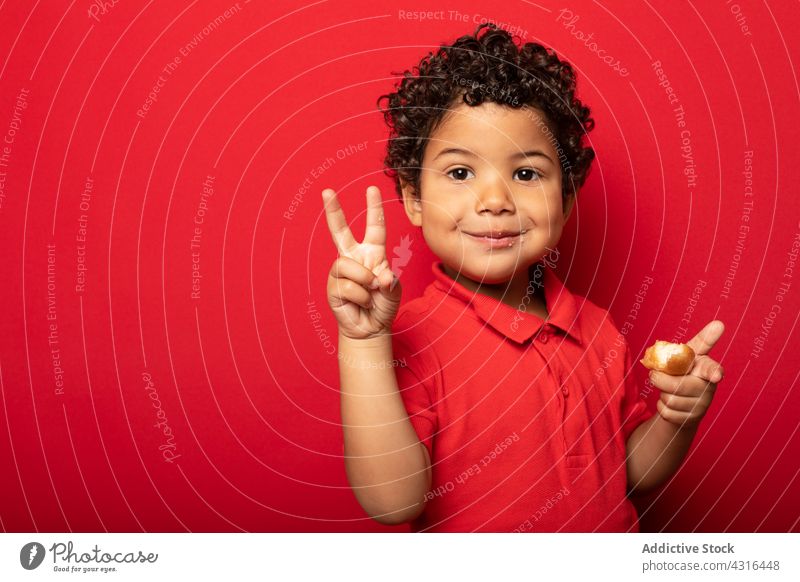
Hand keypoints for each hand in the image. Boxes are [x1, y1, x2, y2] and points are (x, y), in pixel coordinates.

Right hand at [323, 185, 401, 339]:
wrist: (371, 328)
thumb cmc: (383, 305)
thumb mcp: (394, 291)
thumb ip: (391, 281)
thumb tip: (380, 276)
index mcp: (372, 253)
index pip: (374, 227)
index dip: (374, 209)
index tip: (372, 189)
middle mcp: (354, 258)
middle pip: (340, 231)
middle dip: (333, 211)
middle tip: (327, 191)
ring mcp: (342, 272)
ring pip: (347, 265)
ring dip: (364, 281)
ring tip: (370, 292)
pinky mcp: (333, 287)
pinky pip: (346, 286)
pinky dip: (360, 296)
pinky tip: (361, 303)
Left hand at [650, 320, 725, 428]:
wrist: (682, 398)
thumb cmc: (683, 370)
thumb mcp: (686, 355)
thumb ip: (692, 343)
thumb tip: (718, 323)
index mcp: (706, 369)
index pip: (712, 369)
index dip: (714, 372)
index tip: (716, 375)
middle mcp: (708, 388)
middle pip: (678, 386)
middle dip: (660, 380)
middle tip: (654, 374)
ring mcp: (702, 405)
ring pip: (670, 400)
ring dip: (661, 392)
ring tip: (666, 388)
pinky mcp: (692, 419)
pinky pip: (667, 412)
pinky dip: (661, 406)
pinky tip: (667, 401)